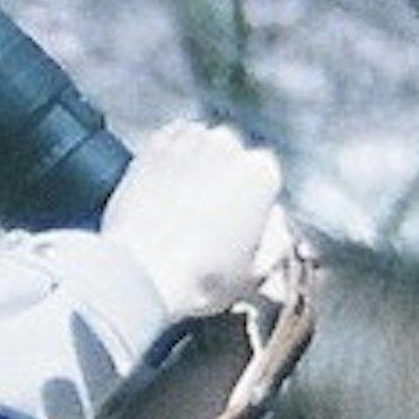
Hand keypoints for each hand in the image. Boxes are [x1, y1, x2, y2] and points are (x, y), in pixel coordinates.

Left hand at [101, 119, 298, 326]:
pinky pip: (168, 144)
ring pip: (200, 146)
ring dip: (197, 165)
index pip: (265, 177)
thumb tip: (276, 225)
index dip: (253, 201)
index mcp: (261, 172)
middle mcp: (227, 144)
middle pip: (232, 157)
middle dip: (224, 178)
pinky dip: (170, 159)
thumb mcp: (256, 272)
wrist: (142, 272)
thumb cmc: (202, 277)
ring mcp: (187, 141)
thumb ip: (276, 240)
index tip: (240, 222)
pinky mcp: (150, 147)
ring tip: (181, 203)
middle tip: (207, 216)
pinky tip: (163, 186)